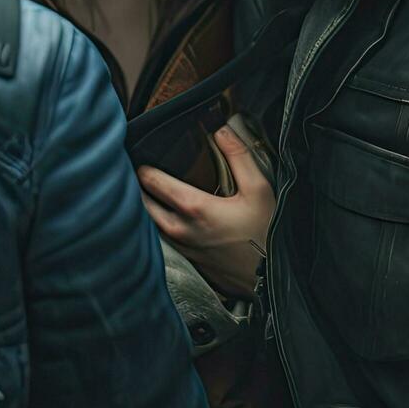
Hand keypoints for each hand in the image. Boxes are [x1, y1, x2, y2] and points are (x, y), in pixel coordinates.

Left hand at [138, 125, 273, 299]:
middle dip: (137, 184)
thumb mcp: (258, 188)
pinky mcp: (185, 260)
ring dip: (145, 205)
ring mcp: (179, 247)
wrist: (271, 278)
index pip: (150, 180)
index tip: (144, 155)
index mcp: (193, 207)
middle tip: (141, 169)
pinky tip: (167, 214)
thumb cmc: (266, 233)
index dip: (144, 164)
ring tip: (150, 189)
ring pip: (147, 222)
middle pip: (140, 202)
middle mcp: (179, 229)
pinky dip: (156, 223)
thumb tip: (222, 130)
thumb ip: (238, 155)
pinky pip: (159, 237)